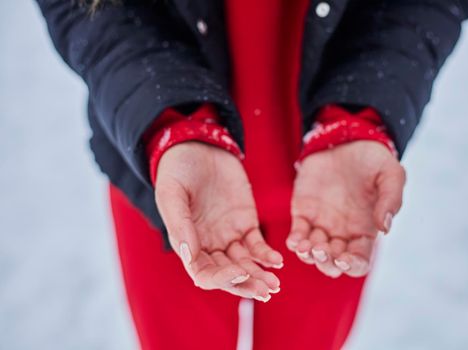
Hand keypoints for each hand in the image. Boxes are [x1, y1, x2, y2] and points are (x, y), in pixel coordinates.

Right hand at [155, 142, 282, 301]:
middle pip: (228, 274)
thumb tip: (189, 257)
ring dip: (259, 275)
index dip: (221, 279)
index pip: (204, 273)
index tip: (239, 274)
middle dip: (246, 285)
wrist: (198, 145)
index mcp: (188, 243)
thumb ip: (180, 225)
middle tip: (266, 290)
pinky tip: (277, 261)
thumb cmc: (178, 169)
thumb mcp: (172, 194)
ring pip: (246, 263)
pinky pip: (257, 244)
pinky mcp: (246, 222)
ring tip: (275, 284)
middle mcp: (209, 244)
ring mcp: (228, 234)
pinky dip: (267, 255)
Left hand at [287, 140, 405, 277]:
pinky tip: (295, 241)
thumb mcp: (390, 174)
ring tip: (308, 247)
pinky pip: (297, 233)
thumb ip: (391, 199)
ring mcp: (321, 223)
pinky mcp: (303, 211)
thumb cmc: (373, 159)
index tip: (345, 259)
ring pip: (312, 253)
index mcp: (365, 230)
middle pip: (333, 263)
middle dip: (327, 263)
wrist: (346, 138)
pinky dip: (295, 242)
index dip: (353, 266)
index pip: (360, 260)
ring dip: (309, 255)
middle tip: (323, 250)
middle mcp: (342, 232)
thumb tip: (385, 228)